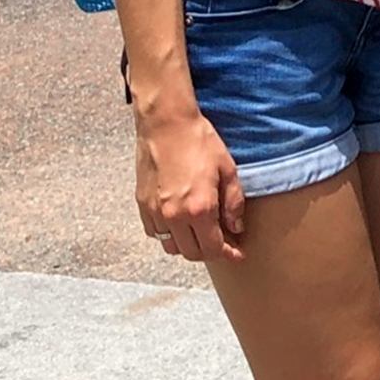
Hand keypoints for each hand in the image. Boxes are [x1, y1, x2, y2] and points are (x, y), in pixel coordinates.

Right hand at [134, 108, 245, 261]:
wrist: (167, 125)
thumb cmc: (200, 142)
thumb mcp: (228, 170)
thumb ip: (234, 203)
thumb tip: (236, 228)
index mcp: (199, 209)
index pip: (213, 248)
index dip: (227, 254)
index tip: (237, 254)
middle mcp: (174, 217)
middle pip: (191, 253)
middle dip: (209, 251)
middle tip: (222, 242)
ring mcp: (155, 212)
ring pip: (171, 247)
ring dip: (188, 245)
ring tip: (201, 232)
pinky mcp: (142, 205)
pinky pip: (155, 233)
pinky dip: (169, 234)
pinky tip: (180, 222)